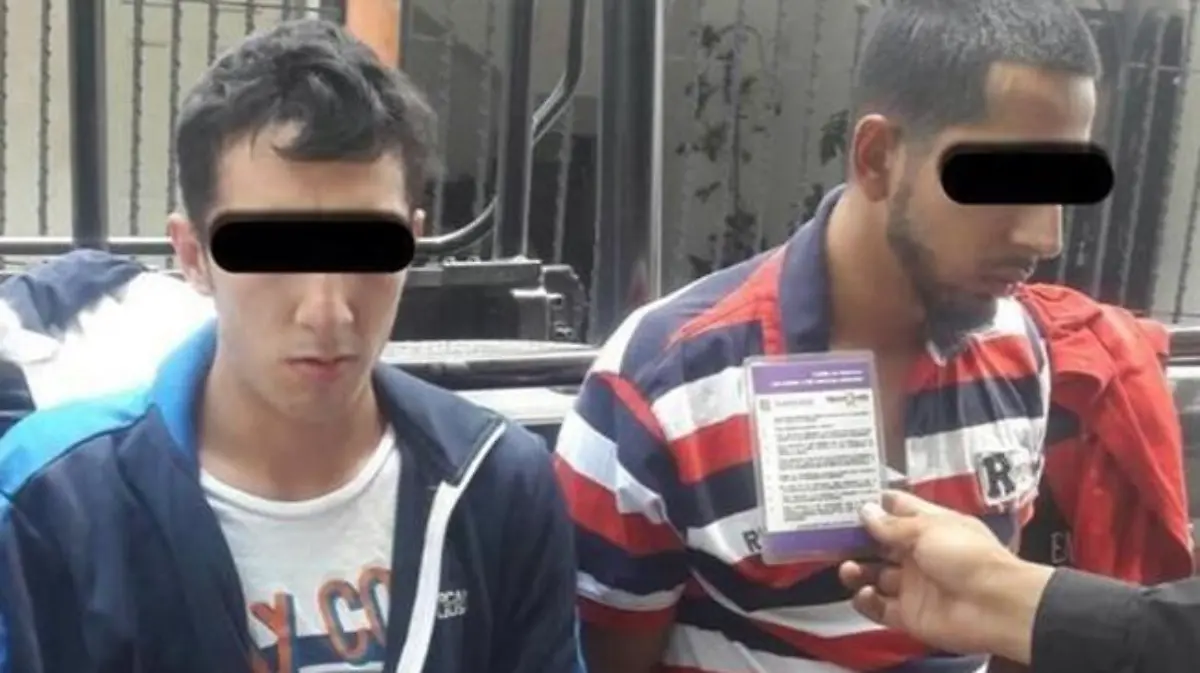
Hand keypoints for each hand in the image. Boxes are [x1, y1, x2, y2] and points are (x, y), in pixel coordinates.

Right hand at [838, 491, 1054, 662]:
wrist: (995, 606)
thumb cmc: (966, 555)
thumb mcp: (927, 529)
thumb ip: (891, 525)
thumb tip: (864, 510)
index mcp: (929, 526)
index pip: (897, 509)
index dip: (874, 503)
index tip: (845, 498)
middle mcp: (919, 554)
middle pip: (880, 544)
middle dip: (857, 539)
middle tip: (830, 536)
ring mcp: (913, 585)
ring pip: (875, 575)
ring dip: (857, 570)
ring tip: (849, 568)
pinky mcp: (909, 614)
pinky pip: (879, 608)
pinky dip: (866, 601)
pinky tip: (864, 593)